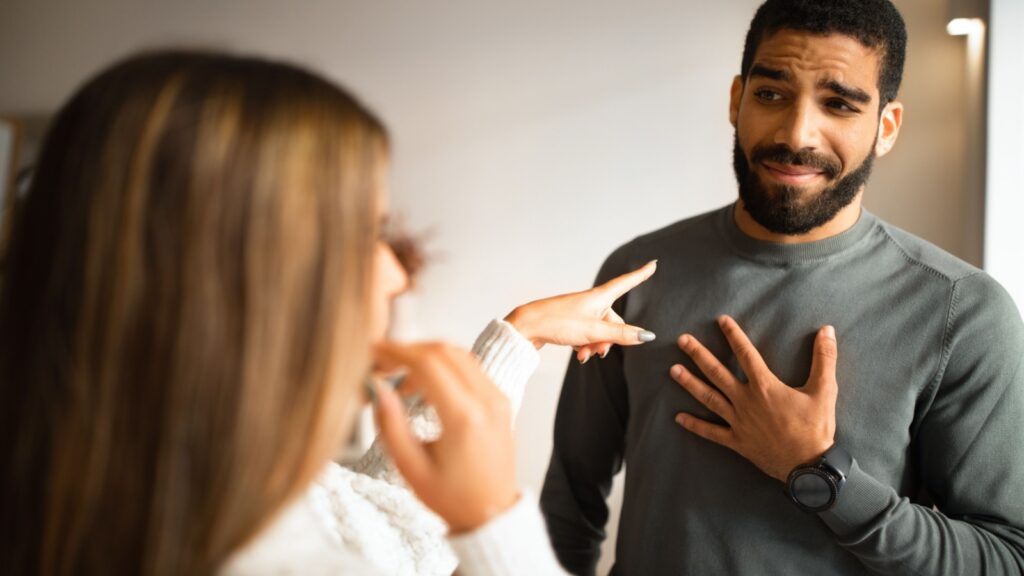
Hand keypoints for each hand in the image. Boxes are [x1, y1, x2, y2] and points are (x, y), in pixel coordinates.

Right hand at [373, 342, 519, 533]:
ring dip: (427, 355)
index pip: (428, 364)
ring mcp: (498, 398)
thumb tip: (377, 388)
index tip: (375, 351)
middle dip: (409, 349)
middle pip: (445, 350)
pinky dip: (445, 365)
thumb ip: (390, 425)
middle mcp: (487, 401)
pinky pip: (471, 367)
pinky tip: (424, 385)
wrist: (492, 512)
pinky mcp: (501, 400)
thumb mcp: (411, 468)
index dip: (397, 351)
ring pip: (460, 354)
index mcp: (464, 418)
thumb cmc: (453, 497)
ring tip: (400, 377)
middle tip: (383, 361)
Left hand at [504, 260, 657, 362]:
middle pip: (614, 320)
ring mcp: (580, 312)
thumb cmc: (559, 322)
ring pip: (600, 331)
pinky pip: (587, 335)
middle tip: (598, 351)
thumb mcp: (594, 331)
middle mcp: (591, 302)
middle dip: (610, 338)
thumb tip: (648, 336)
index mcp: (599, 297)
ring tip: (584, 355)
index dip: (641, 275)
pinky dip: (585, 345)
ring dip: (596, 345)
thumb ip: (621, 334)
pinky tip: (577, 354)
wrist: (526, 326)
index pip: (626, 283)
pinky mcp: (570, 323)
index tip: (653, 264)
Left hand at [670, 315, 838, 481]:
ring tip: (673, 370)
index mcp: (765, 387)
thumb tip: (827, 330)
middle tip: (682, 340)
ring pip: (709, 398)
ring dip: (690, 383)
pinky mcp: (736, 441)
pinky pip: (711, 432)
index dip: (733, 335)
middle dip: (698, 355)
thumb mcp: (825, 390)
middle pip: (717, 373)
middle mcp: (746, 401)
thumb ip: (824, 358)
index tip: (721, 320)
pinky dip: (694, 425)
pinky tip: (678, 418)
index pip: (745, 354)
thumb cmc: (816, 428)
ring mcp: (738, 422)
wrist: (809, 466)